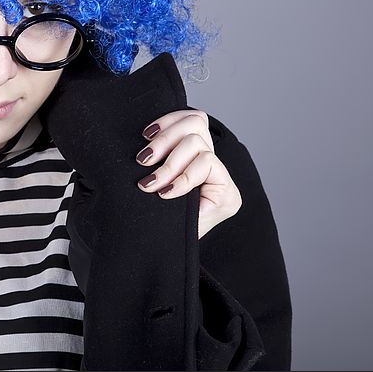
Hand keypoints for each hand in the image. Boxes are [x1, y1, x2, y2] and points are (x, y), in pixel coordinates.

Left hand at [134, 109, 241, 239]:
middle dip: (165, 140)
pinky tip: (166, 194)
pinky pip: (206, 166)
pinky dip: (182, 178)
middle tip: (143, 161)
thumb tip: (143, 132)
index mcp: (195, 154)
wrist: (157, 253)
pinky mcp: (229, 195)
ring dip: (170, 163)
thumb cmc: (148, 214)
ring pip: (199, 143)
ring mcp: (223, 179)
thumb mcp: (149, 177)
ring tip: (151, 184)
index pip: (193, 118)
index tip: (144, 136)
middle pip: (196, 123)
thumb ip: (155, 155)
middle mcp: (212, 163)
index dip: (168, 121)